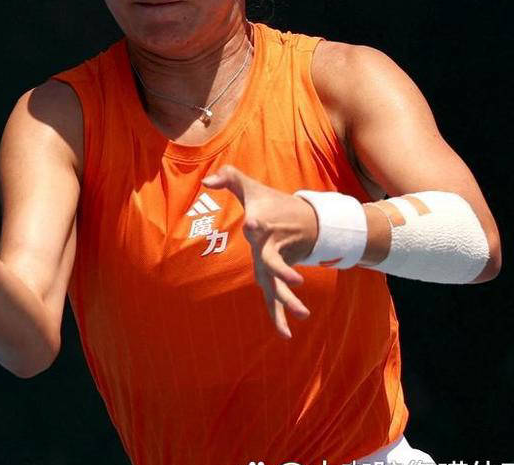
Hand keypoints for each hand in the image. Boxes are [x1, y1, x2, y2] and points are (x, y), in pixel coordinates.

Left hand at [203, 165, 316, 338]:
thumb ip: (228, 177)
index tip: (254, 223)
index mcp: (262, 224)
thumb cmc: (271, 202)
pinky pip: (277, 297)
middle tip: (296, 281)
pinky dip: (279, 315)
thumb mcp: (250, 186)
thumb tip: (206, 181)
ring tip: (302, 314)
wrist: (307, 218)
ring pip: (282, 284)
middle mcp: (271, 246)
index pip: (257, 224)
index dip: (256, 223)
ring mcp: (277, 263)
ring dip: (290, 300)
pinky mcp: (279, 275)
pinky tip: (284, 335)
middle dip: (283, 271)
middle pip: (275, 261)